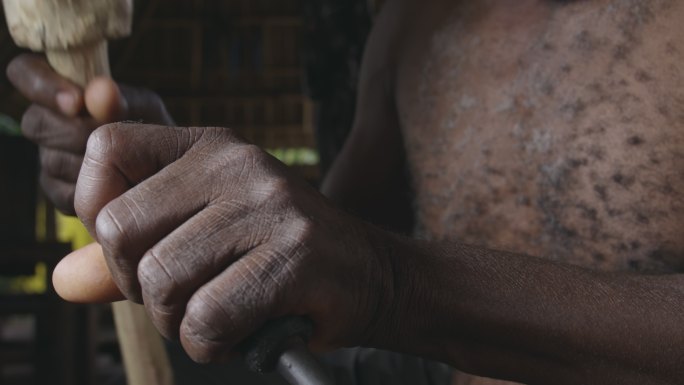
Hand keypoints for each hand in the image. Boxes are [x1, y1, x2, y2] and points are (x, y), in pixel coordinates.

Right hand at [6, 54, 173, 213]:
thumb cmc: (152, 127)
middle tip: (112, 137)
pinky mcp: (58, 191)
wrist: (165, 167)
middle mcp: (48, 122)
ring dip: (91, 162)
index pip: (25, 71)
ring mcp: (49, 157)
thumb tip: (100, 91)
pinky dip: (95, 190)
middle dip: (76, 131)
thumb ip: (122, 98)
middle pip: (35, 123)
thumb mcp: (146, 107)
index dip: (40, 84)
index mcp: (62, 89)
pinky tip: (119, 184)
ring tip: (126, 161)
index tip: (76, 102)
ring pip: (51, 160)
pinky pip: (64, 193)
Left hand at [73, 123, 397, 362]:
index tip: (133, 247)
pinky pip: (208, 317)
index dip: (95, 206)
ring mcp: (269, 206)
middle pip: (120, 229)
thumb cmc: (281, 259)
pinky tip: (243, 334)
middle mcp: (238, 165)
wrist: (374, 274)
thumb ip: (130, 255)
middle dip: (138, 286)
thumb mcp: (202, 240)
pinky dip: (211, 344)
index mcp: (211, 147)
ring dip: (178, 322)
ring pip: (160, 280)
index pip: (108, 148)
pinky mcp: (293, 256)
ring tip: (219, 316)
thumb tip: (63, 279)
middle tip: (184, 297)